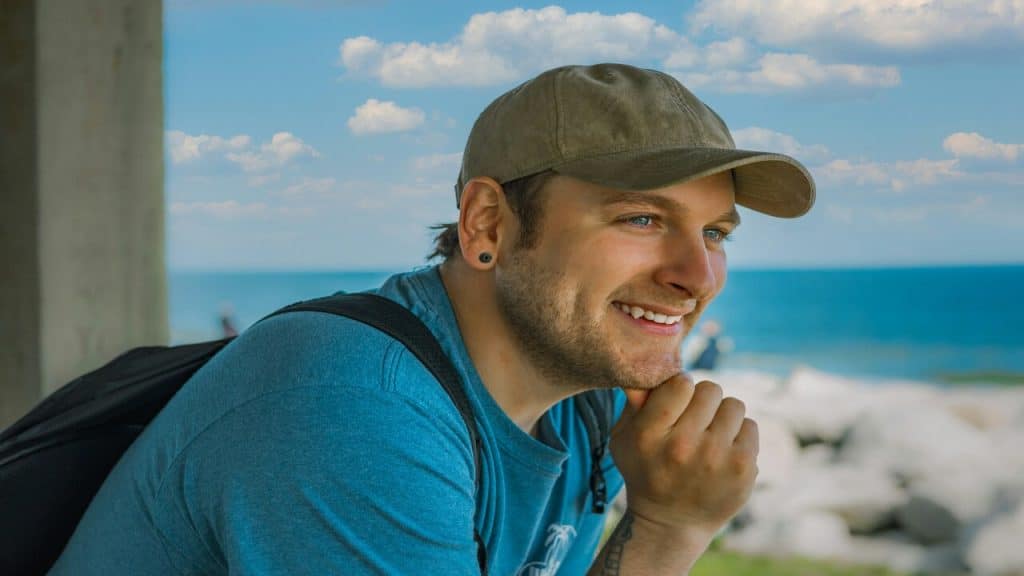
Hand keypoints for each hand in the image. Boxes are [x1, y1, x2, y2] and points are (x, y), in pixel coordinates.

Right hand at [611, 374, 758, 537]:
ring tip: (709, 437)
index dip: (680, 388)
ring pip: (733, 405)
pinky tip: (723, 453)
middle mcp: (682, 446)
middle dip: (703, 401)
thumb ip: (634, 402)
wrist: (671, 524)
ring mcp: (715, 458)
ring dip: (722, 417)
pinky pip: (750, 426)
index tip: (677, 402)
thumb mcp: (623, 438)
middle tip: (694, 422)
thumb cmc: (646, 471)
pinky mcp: (742, 468)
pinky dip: (738, 435)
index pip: (681, 383)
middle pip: (710, 389)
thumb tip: (651, 370)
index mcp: (649, 434)